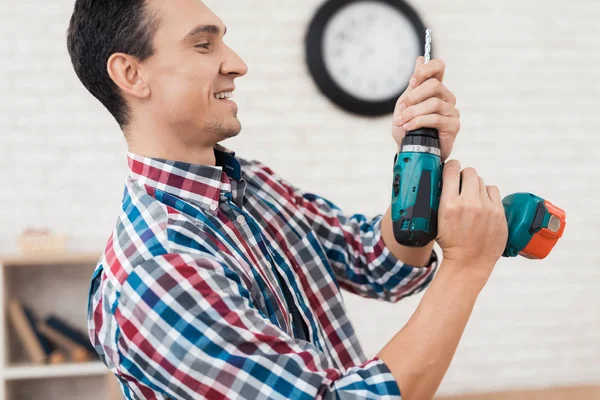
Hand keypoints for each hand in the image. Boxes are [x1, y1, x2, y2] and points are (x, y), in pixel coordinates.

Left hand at [391, 57, 459, 160]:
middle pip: (434, 85)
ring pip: (433, 103)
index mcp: (436, 89)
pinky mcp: (453, 125)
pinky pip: (435, 119)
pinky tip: (408, 127)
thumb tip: (420, 59)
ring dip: (412, 112)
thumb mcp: (406, 104)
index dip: (425, 70)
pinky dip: (417, 122)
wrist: (412, 150)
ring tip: (401, 121)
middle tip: (401, 108)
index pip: (439, 67)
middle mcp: (446, 97)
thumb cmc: (409, 128)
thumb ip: (414, 84)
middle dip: (413, 96)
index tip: (412, 82)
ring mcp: (452, 111)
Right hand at [436, 160, 507, 285]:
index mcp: (449, 204)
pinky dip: (487, 194)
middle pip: (469, 172)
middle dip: (463, 176)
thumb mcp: (437, 220)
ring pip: (481, 181)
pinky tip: (483, 203)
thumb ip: (441, 199)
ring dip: (475, 186)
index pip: (452, 169)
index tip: (450, 170)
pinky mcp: (499, 212)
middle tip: (461, 185)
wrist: (469, 263)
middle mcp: (469, 203)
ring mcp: (486, 208)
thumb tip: (444, 180)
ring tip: (471, 198)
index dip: (451, 167)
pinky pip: (493, 190)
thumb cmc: (451, 243)